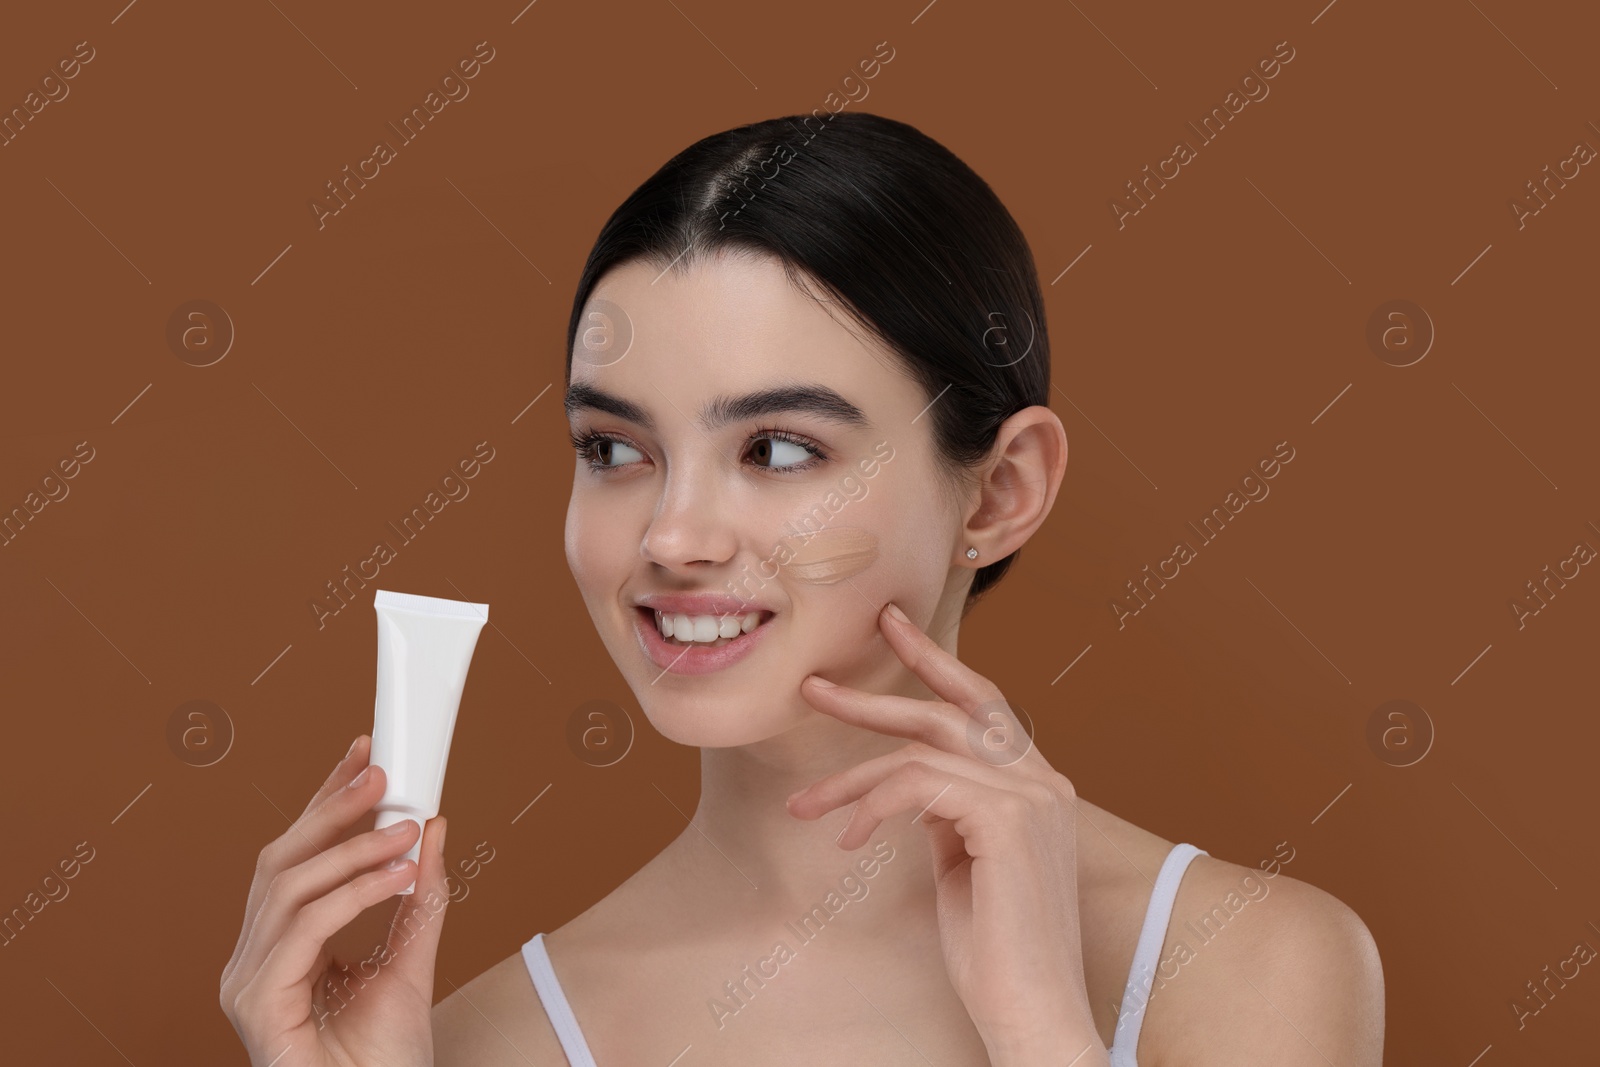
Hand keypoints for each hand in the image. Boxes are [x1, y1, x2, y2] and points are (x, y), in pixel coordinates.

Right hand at [219, 734, 450, 1066]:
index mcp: (280, 945)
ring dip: (354, 849)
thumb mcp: (412, 960)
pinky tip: (397, 877)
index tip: (364, 756)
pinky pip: (305, 927)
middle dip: (331, 808)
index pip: (297, 857)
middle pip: (280, 860)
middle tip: (382, 775)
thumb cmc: (385, 1058)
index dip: (324, 800)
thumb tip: (433, 829)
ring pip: (289, 886)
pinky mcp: (258, 1003)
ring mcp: (247, 981)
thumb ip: (418, 898)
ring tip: (407, 831)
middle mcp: (253, 958)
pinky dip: (354, 893)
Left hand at [786, 603, 1108, 1065]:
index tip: (892, 628)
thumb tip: (908, 782)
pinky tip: (847, 837)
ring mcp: (1032, 798)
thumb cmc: (993, 950)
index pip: (983, 706)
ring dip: (851, 776)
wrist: (1030, 1010)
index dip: (936, 662)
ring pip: (920, 754)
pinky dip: (872, 804)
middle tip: (814, 686)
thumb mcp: (963, 863)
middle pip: (949, 712)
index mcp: (1038, 788)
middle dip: (876, 698)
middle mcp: (1044, 783)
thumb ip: (948, 811)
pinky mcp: (1010, 821)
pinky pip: (919, 786)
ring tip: (805, 804)